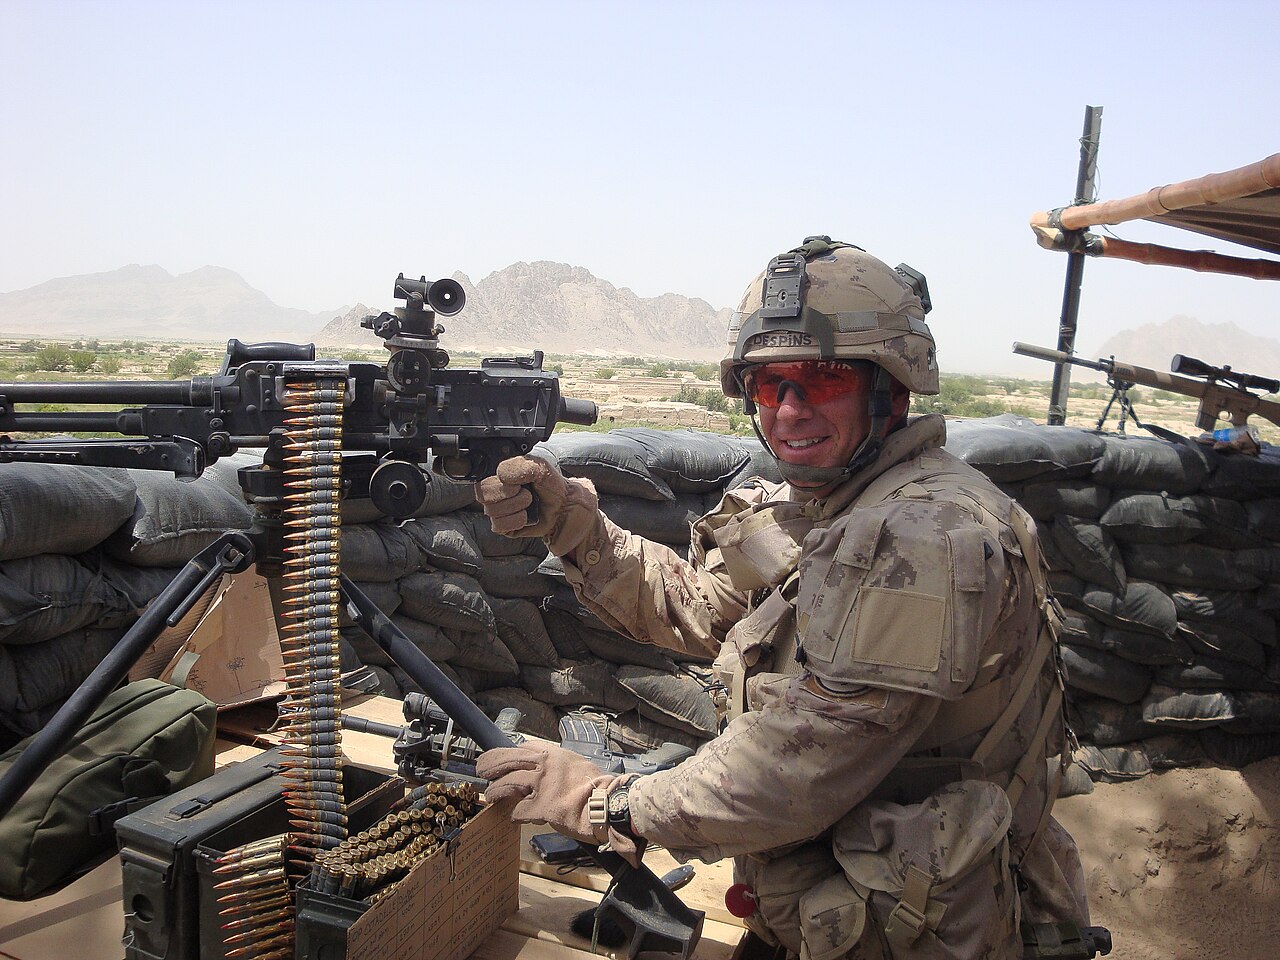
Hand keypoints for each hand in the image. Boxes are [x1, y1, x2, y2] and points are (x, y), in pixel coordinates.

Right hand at [473, 455, 599, 554]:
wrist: (564, 506)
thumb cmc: (550, 486)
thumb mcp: (539, 466)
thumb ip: (520, 465)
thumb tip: (501, 475)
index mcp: (499, 478)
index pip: (482, 482)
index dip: (499, 484)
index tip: (518, 484)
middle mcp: (496, 495)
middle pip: (483, 496)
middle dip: (509, 495)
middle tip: (527, 493)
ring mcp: (498, 512)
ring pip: (492, 511)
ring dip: (516, 507)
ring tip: (529, 504)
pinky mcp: (504, 527)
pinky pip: (499, 525)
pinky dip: (516, 520)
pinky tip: (526, 516)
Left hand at [476, 742, 641, 864]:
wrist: (608, 803)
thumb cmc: (596, 786)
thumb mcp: (576, 763)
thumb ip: (558, 764)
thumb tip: (546, 767)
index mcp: (552, 753)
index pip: (522, 746)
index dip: (509, 752)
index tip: (502, 758)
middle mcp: (543, 765)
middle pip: (505, 759)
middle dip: (490, 765)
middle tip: (482, 770)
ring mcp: (539, 786)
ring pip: (505, 784)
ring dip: (495, 791)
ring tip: (491, 796)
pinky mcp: (540, 808)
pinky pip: (517, 810)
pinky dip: (514, 815)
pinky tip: (514, 817)